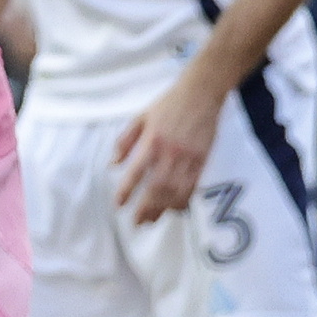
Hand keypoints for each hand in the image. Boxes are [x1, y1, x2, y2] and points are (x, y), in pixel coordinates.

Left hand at [108, 72, 223, 224]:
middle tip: (136, 222)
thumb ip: (125, 141)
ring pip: (175, 190)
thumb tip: (113, 164)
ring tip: (152, 220)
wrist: (201, 94)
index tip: (119, 204)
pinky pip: (193, 185)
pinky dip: (184, 200)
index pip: (136, 171)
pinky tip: (175, 210)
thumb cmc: (168, 104)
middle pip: (157, 187)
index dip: (127, 190)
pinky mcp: (203, 159)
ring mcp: (189, 158)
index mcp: (152, 141)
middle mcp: (171, 152)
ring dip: (163, 208)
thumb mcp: (140, 117)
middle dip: (146, 207)